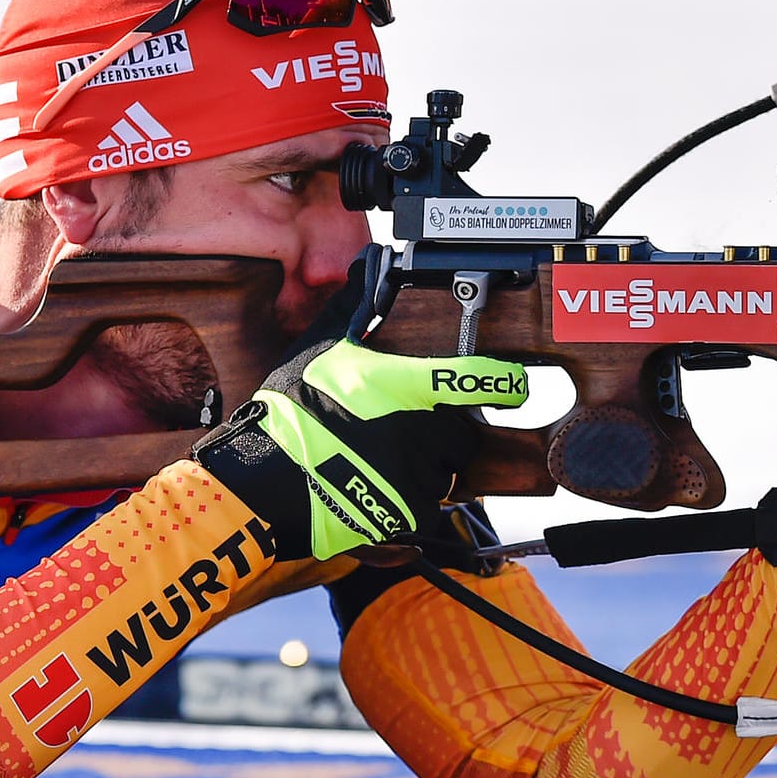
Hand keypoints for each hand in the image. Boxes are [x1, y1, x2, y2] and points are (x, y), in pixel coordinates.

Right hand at [193, 255, 527, 561]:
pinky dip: (408, 503)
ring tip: (380, 463)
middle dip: (442, 435)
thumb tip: (369, 263)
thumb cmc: (288, 412)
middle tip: (404, 433)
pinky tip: (375, 489)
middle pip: (461, 436)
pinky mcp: (406, 514)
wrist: (263, 481)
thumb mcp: (317, 349)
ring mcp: (414, 475)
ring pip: (444, 475)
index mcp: (403, 385)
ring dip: (425, 471)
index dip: (502, 382)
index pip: (474, 379)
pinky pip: (427, 508)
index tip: (513, 385)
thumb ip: (351, 307)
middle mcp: (418, 430)